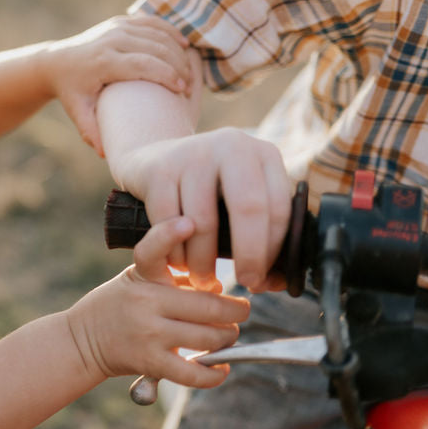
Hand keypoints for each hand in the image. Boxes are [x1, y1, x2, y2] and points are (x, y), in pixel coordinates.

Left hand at [43, 14, 190, 150]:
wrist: (56, 63)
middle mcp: (111, 39)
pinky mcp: (121, 22)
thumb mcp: (78, 112)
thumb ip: (91, 132)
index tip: (182, 90)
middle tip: (190, 85)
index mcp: (103, 61)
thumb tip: (106, 154)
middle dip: (178, 65)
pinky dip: (170, 32)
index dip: (167, 75)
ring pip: (157, 34)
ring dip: (177, 51)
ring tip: (188, 72)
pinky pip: (152, 23)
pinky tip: (184, 46)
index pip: (144, 64)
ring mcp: (116, 27)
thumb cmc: (72, 92)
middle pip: (156, 47)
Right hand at [67, 216, 249, 387]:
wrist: (81, 340)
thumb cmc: (120, 304)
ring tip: (227, 336)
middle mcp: (145, 302)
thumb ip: (177, 279)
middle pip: (209, 306)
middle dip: (236, 311)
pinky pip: (193, 372)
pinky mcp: (150, 363)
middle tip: (241, 311)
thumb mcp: (139, 279)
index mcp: (143, 275)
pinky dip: (215, 373)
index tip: (189, 222)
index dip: (169, 234)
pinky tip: (221, 367)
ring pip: (209, 339)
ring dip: (228, 339)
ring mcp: (148, 334)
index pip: (152, 249)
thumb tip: (218, 290)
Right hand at [113, 127, 290, 291]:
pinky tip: (177, 261)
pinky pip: (168, 223)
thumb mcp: (238, 197)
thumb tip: (276, 282)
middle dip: (249, 255)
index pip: (279, 208)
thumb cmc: (204, 189)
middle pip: (249, 208)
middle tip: (244, 282)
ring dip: (202, 261)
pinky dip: (173, 251)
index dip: (273, 250)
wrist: (149, 159)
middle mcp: (230, 146)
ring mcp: (192, 155)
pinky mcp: (158, 169)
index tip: (262, 278)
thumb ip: (260, 232)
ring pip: (203, 222)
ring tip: (202, 278)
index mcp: (262, 154)